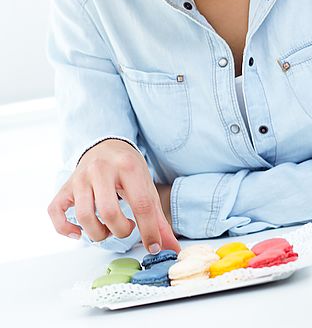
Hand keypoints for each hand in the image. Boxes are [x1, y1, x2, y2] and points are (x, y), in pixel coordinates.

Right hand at [47, 139, 180, 253]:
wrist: (107, 146)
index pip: (141, 205)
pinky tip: (79, 233)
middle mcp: (102, 169)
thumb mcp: (147, 187)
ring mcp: (81, 177)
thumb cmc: (129, 170)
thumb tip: (171, 249)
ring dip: (98, 233)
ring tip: (108, 228)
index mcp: (128, 167)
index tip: (152, 246)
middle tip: (126, 228)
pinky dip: (65, 228)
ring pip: (84, 216)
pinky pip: (55, 211)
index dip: (148, 231)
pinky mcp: (66, 186)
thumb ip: (158, 220)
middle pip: (109, 212)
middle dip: (121, 231)